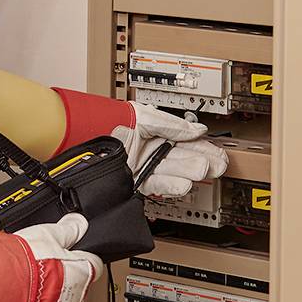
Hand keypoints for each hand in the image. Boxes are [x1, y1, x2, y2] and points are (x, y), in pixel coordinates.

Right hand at [7, 213, 103, 301]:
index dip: (82, 256)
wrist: (1, 288)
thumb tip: (79, 222)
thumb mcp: (49, 234)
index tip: (71, 254)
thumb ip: (68, 230)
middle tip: (42, 265)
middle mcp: (73, 299)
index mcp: (82, 274)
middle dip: (61, 277)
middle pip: (74, 286)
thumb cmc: (26, 263)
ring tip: (25, 280)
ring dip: (44, 294)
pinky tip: (18, 297)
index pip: (94, 265)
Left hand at [111, 104, 228, 197]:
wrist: (84, 136)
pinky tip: (184, 184)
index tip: (217, 152)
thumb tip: (197, 131)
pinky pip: (156, 184)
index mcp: (154, 132)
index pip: (184, 140)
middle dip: (201, 160)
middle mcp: (149, 149)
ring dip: (189, 172)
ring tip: (203, 171)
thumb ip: (172, 125)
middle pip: (182, 157)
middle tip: (216, 164)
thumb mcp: (145, 117)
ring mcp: (142, 166)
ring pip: (172, 171)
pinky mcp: (133, 181)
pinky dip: (171, 184)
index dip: (202, 146)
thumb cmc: (108, 121)